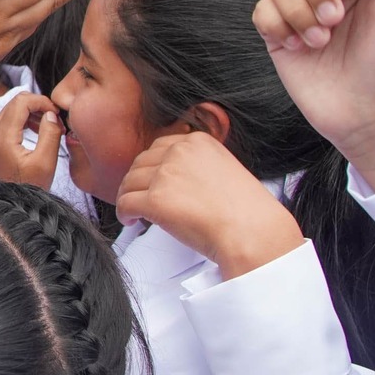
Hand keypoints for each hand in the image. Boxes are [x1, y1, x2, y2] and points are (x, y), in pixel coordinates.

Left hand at [0, 91, 64, 186]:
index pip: (22, 101)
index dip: (42, 101)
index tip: (56, 112)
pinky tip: (38, 131)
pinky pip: (9, 119)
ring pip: (13, 109)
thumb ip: (50, 134)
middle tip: (55, 120)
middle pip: (16, 102)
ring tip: (50, 127)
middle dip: (38, 106)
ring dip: (32, 112)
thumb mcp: (45, 162)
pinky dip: (25, 120)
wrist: (9, 203)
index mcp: (2, 135)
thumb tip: (51, 114)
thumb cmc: (26, 187)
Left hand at [118, 132, 302, 277]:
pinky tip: (131, 221)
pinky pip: (126, 203)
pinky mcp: (156, 200)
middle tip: (140, 197)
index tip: (152, 180)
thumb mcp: (225, 170)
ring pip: (129, 182)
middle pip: (141, 162)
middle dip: (138, 180)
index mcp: (198, 141)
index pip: (160, 147)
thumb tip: (176, 180)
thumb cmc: (246, 211)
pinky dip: (124, 213)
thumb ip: (199, 167)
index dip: (152, 166)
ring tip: (134, 212)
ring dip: (128, 196)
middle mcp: (179, 152)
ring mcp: (166, 175)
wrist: (251, 233)